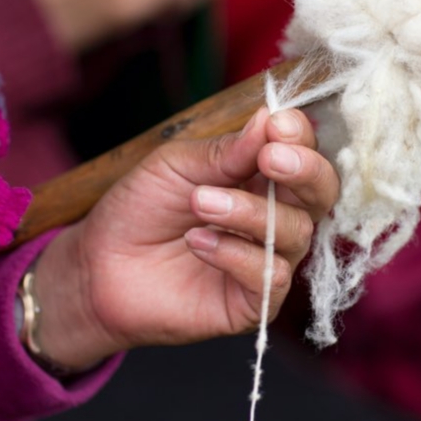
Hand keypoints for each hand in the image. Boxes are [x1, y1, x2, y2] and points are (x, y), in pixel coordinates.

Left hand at [32, 108, 338, 370]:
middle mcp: (275, 217)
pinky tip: (198, 242)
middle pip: (322, 193)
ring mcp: (267, 260)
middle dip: (304, 171)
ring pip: (294, 233)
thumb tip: (270, 118)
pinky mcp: (254, 302)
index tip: (278, 124)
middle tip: (269, 158)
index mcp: (260, 177)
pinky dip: (235, 254)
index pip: (304, 152)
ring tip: (200, 203)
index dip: (299, 137)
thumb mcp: (175, 166)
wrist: (99, 267)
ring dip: (249, 212)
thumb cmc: (138, 211)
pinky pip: (271, 276)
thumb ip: (225, 150)